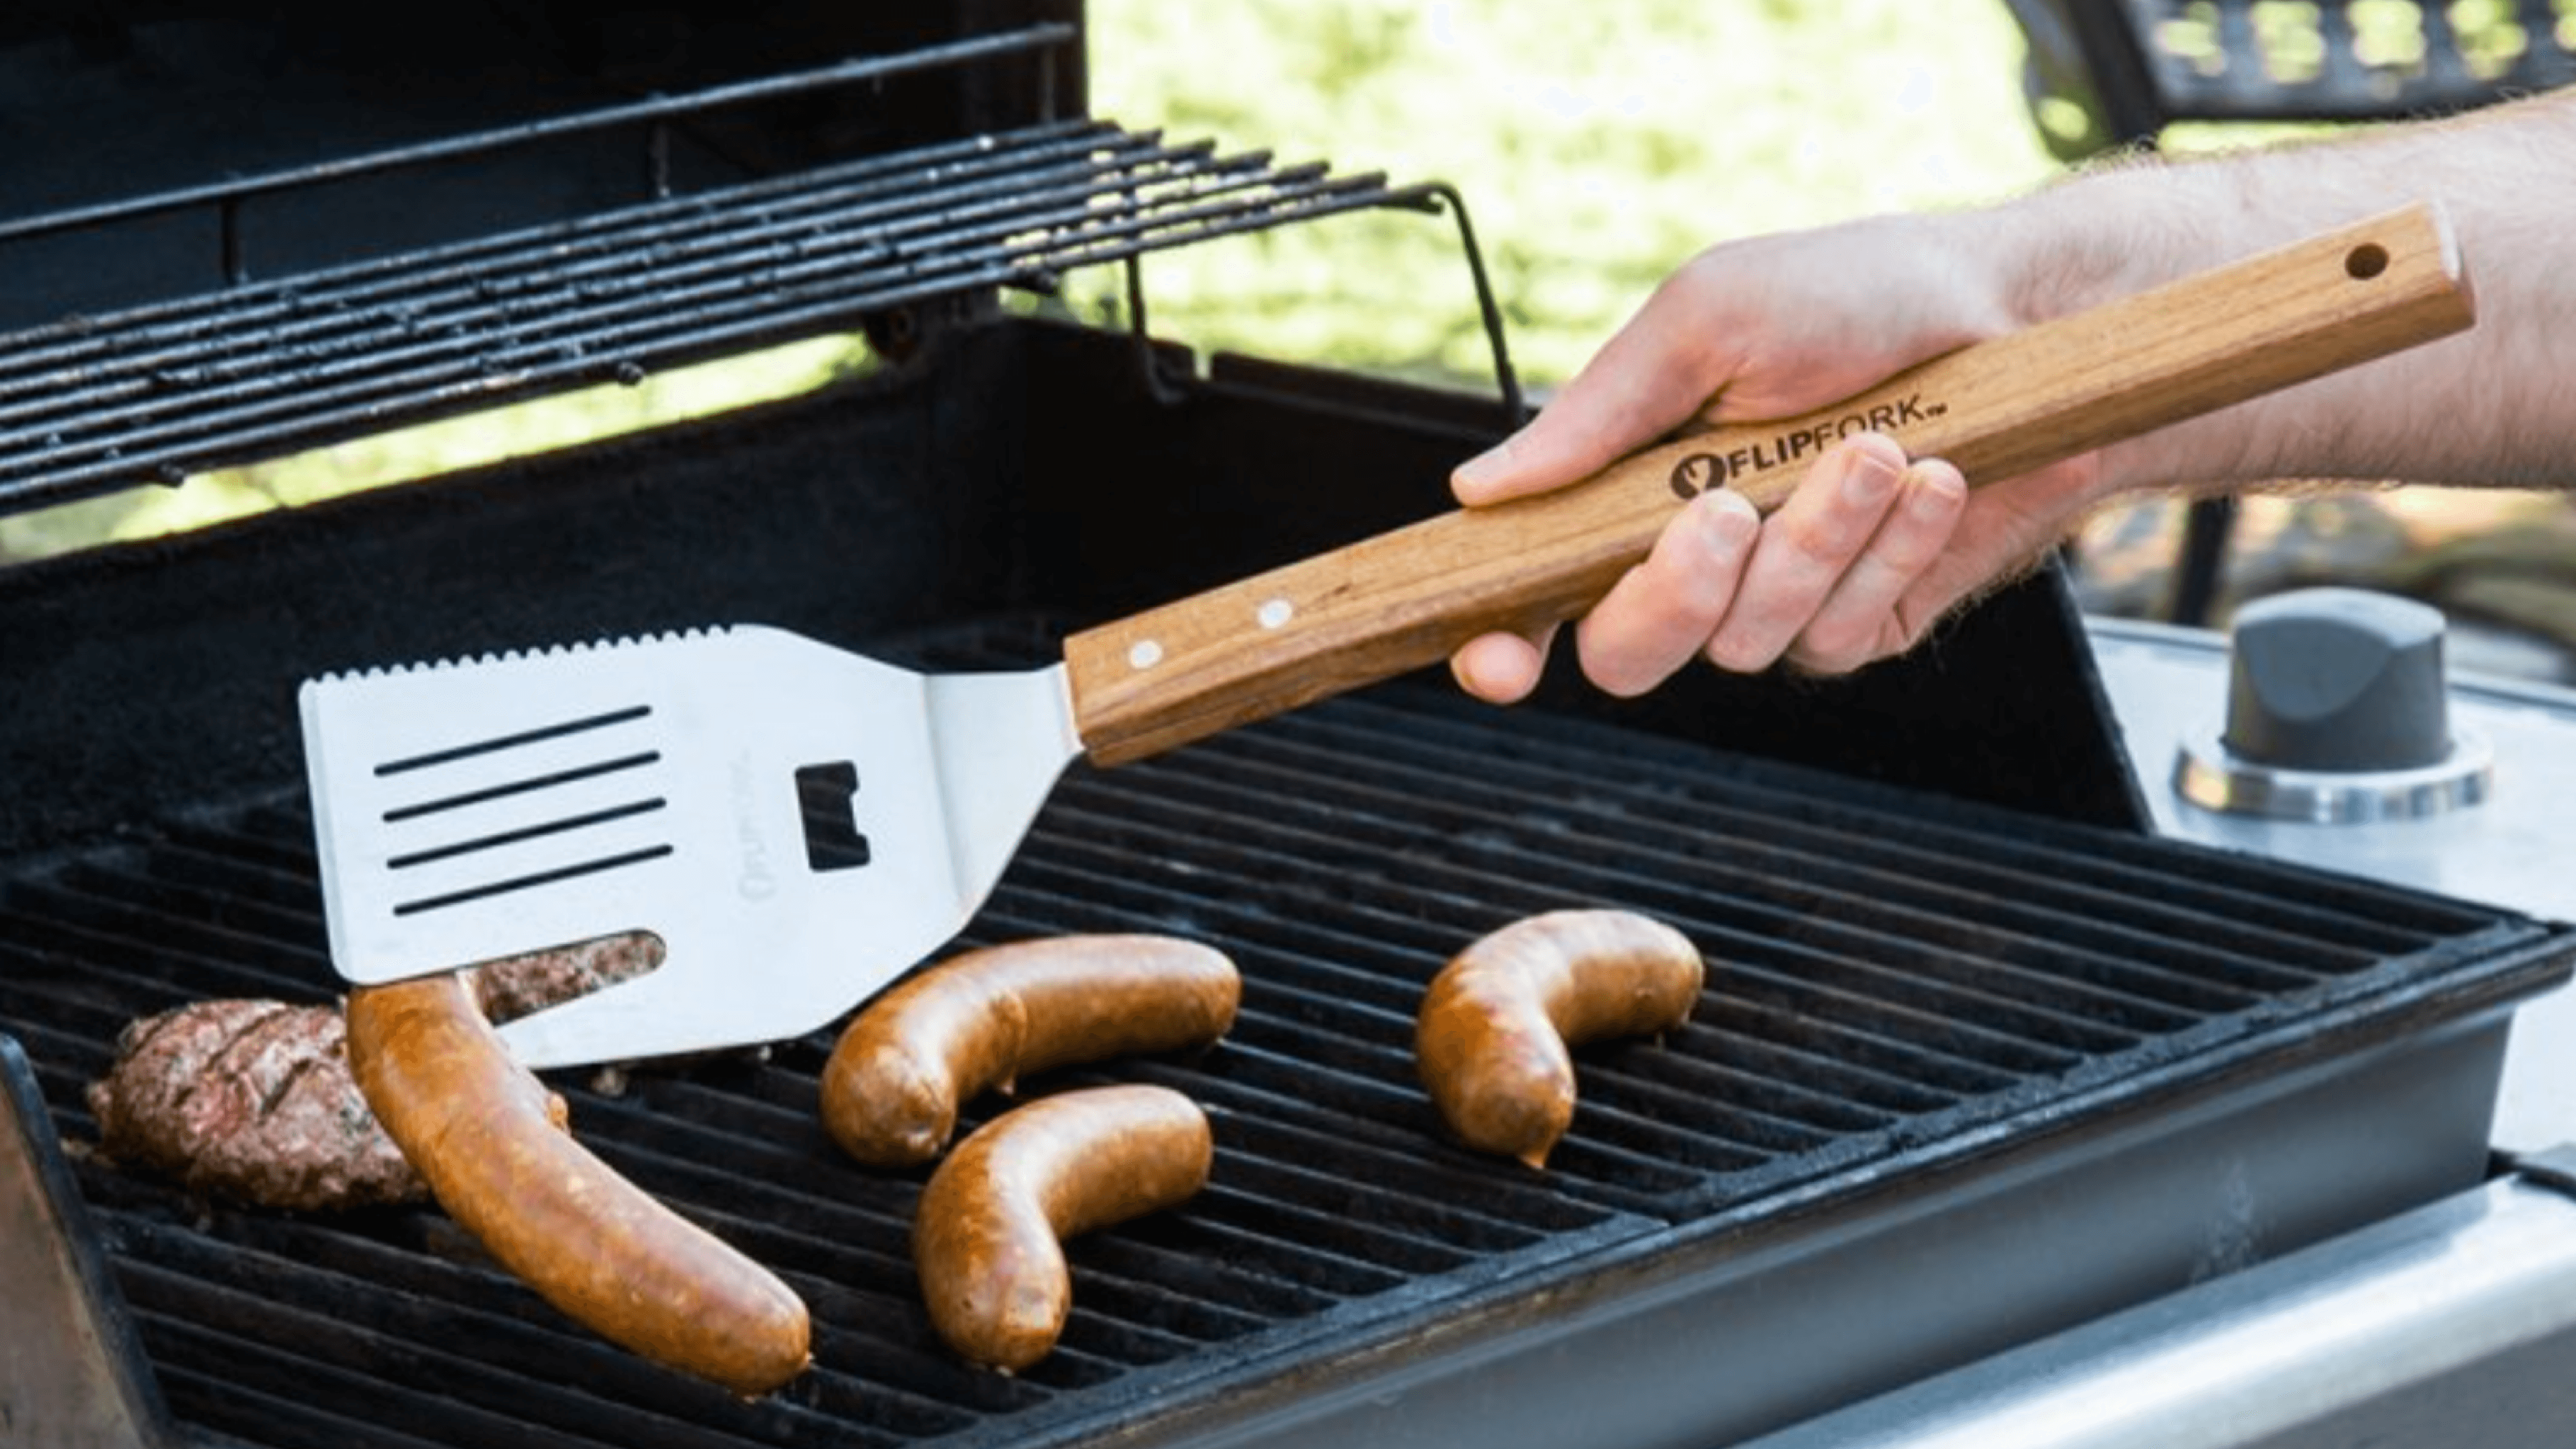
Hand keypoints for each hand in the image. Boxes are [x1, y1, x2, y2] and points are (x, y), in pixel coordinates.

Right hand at [1447, 217, 2107, 702]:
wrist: (2020, 318)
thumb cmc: (1857, 297)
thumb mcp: (1709, 320)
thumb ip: (1598, 411)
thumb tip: (1482, 488)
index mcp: (1624, 488)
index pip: (1534, 595)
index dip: (1501, 643)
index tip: (1498, 656)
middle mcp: (1691, 559)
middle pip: (1626, 654)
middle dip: (1675, 587)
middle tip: (1728, 507)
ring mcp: (1775, 601)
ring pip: (1743, 641)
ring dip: (1813, 539)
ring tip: (1874, 446)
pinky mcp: (1861, 622)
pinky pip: (1838, 631)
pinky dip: (1887, 548)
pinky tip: (1929, 478)